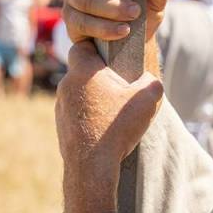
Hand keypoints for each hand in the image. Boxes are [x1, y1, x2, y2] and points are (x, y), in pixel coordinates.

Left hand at [55, 40, 163, 212]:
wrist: (92, 166)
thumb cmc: (118, 127)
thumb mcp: (147, 99)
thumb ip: (151, 81)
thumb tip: (149, 79)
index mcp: (83, 71)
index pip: (81, 46)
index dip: (96, 47)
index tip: (110, 55)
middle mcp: (66, 85)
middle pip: (82, 70)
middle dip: (100, 75)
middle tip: (120, 86)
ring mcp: (60, 107)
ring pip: (78, 92)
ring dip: (94, 97)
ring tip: (114, 110)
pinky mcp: (61, 125)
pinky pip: (76, 112)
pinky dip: (89, 115)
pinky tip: (105, 127)